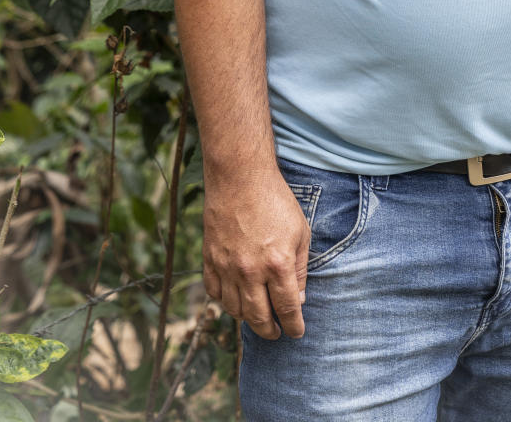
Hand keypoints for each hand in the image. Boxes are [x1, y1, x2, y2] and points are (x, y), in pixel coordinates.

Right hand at [202, 168, 309, 338]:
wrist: (240, 177)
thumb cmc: (275, 200)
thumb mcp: (300, 232)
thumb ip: (300, 269)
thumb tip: (299, 299)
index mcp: (278, 265)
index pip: (287, 309)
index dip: (293, 326)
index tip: (296, 332)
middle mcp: (250, 271)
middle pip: (259, 317)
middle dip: (270, 331)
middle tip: (276, 333)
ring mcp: (227, 267)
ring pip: (234, 310)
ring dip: (247, 318)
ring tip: (257, 316)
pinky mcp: (210, 259)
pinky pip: (214, 292)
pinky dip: (224, 300)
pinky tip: (234, 297)